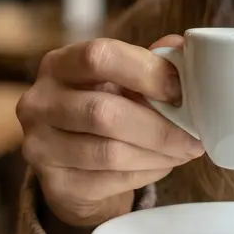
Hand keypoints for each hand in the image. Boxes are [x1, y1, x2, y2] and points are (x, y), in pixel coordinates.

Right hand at [17, 36, 204, 227]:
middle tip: (194, 137)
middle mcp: (39, 102)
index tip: (181, 91)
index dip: (146, 72)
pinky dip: (146, 174)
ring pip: (110, 152)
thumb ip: (149, 63)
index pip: (98, 56)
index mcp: (58, 64)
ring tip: (183, 151)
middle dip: (159, 127)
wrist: (72, 165)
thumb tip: (183, 50)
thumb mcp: (120, 80)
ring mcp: (40, 146)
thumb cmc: (102, 109)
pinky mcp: (55, 184)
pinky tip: (161, 165)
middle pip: (104, 112)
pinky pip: (110, 180)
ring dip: (157, 154)